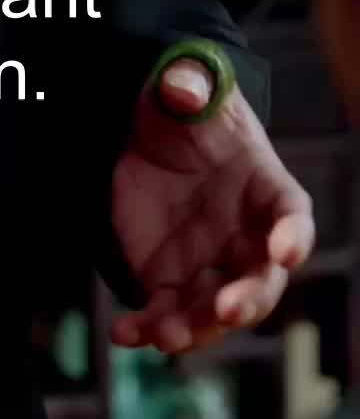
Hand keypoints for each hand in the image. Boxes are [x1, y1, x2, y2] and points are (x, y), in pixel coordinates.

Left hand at [110, 54, 315, 353]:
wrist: (147, 132)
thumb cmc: (184, 108)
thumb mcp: (185, 84)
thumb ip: (188, 83)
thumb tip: (183, 87)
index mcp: (263, 186)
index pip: (291, 214)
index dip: (294, 235)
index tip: (285, 250)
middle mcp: (245, 236)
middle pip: (261, 280)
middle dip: (248, 300)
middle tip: (226, 309)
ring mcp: (209, 263)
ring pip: (214, 311)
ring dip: (196, 329)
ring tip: (166, 335)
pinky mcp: (168, 279)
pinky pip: (165, 312)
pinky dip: (147, 328)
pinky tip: (124, 333)